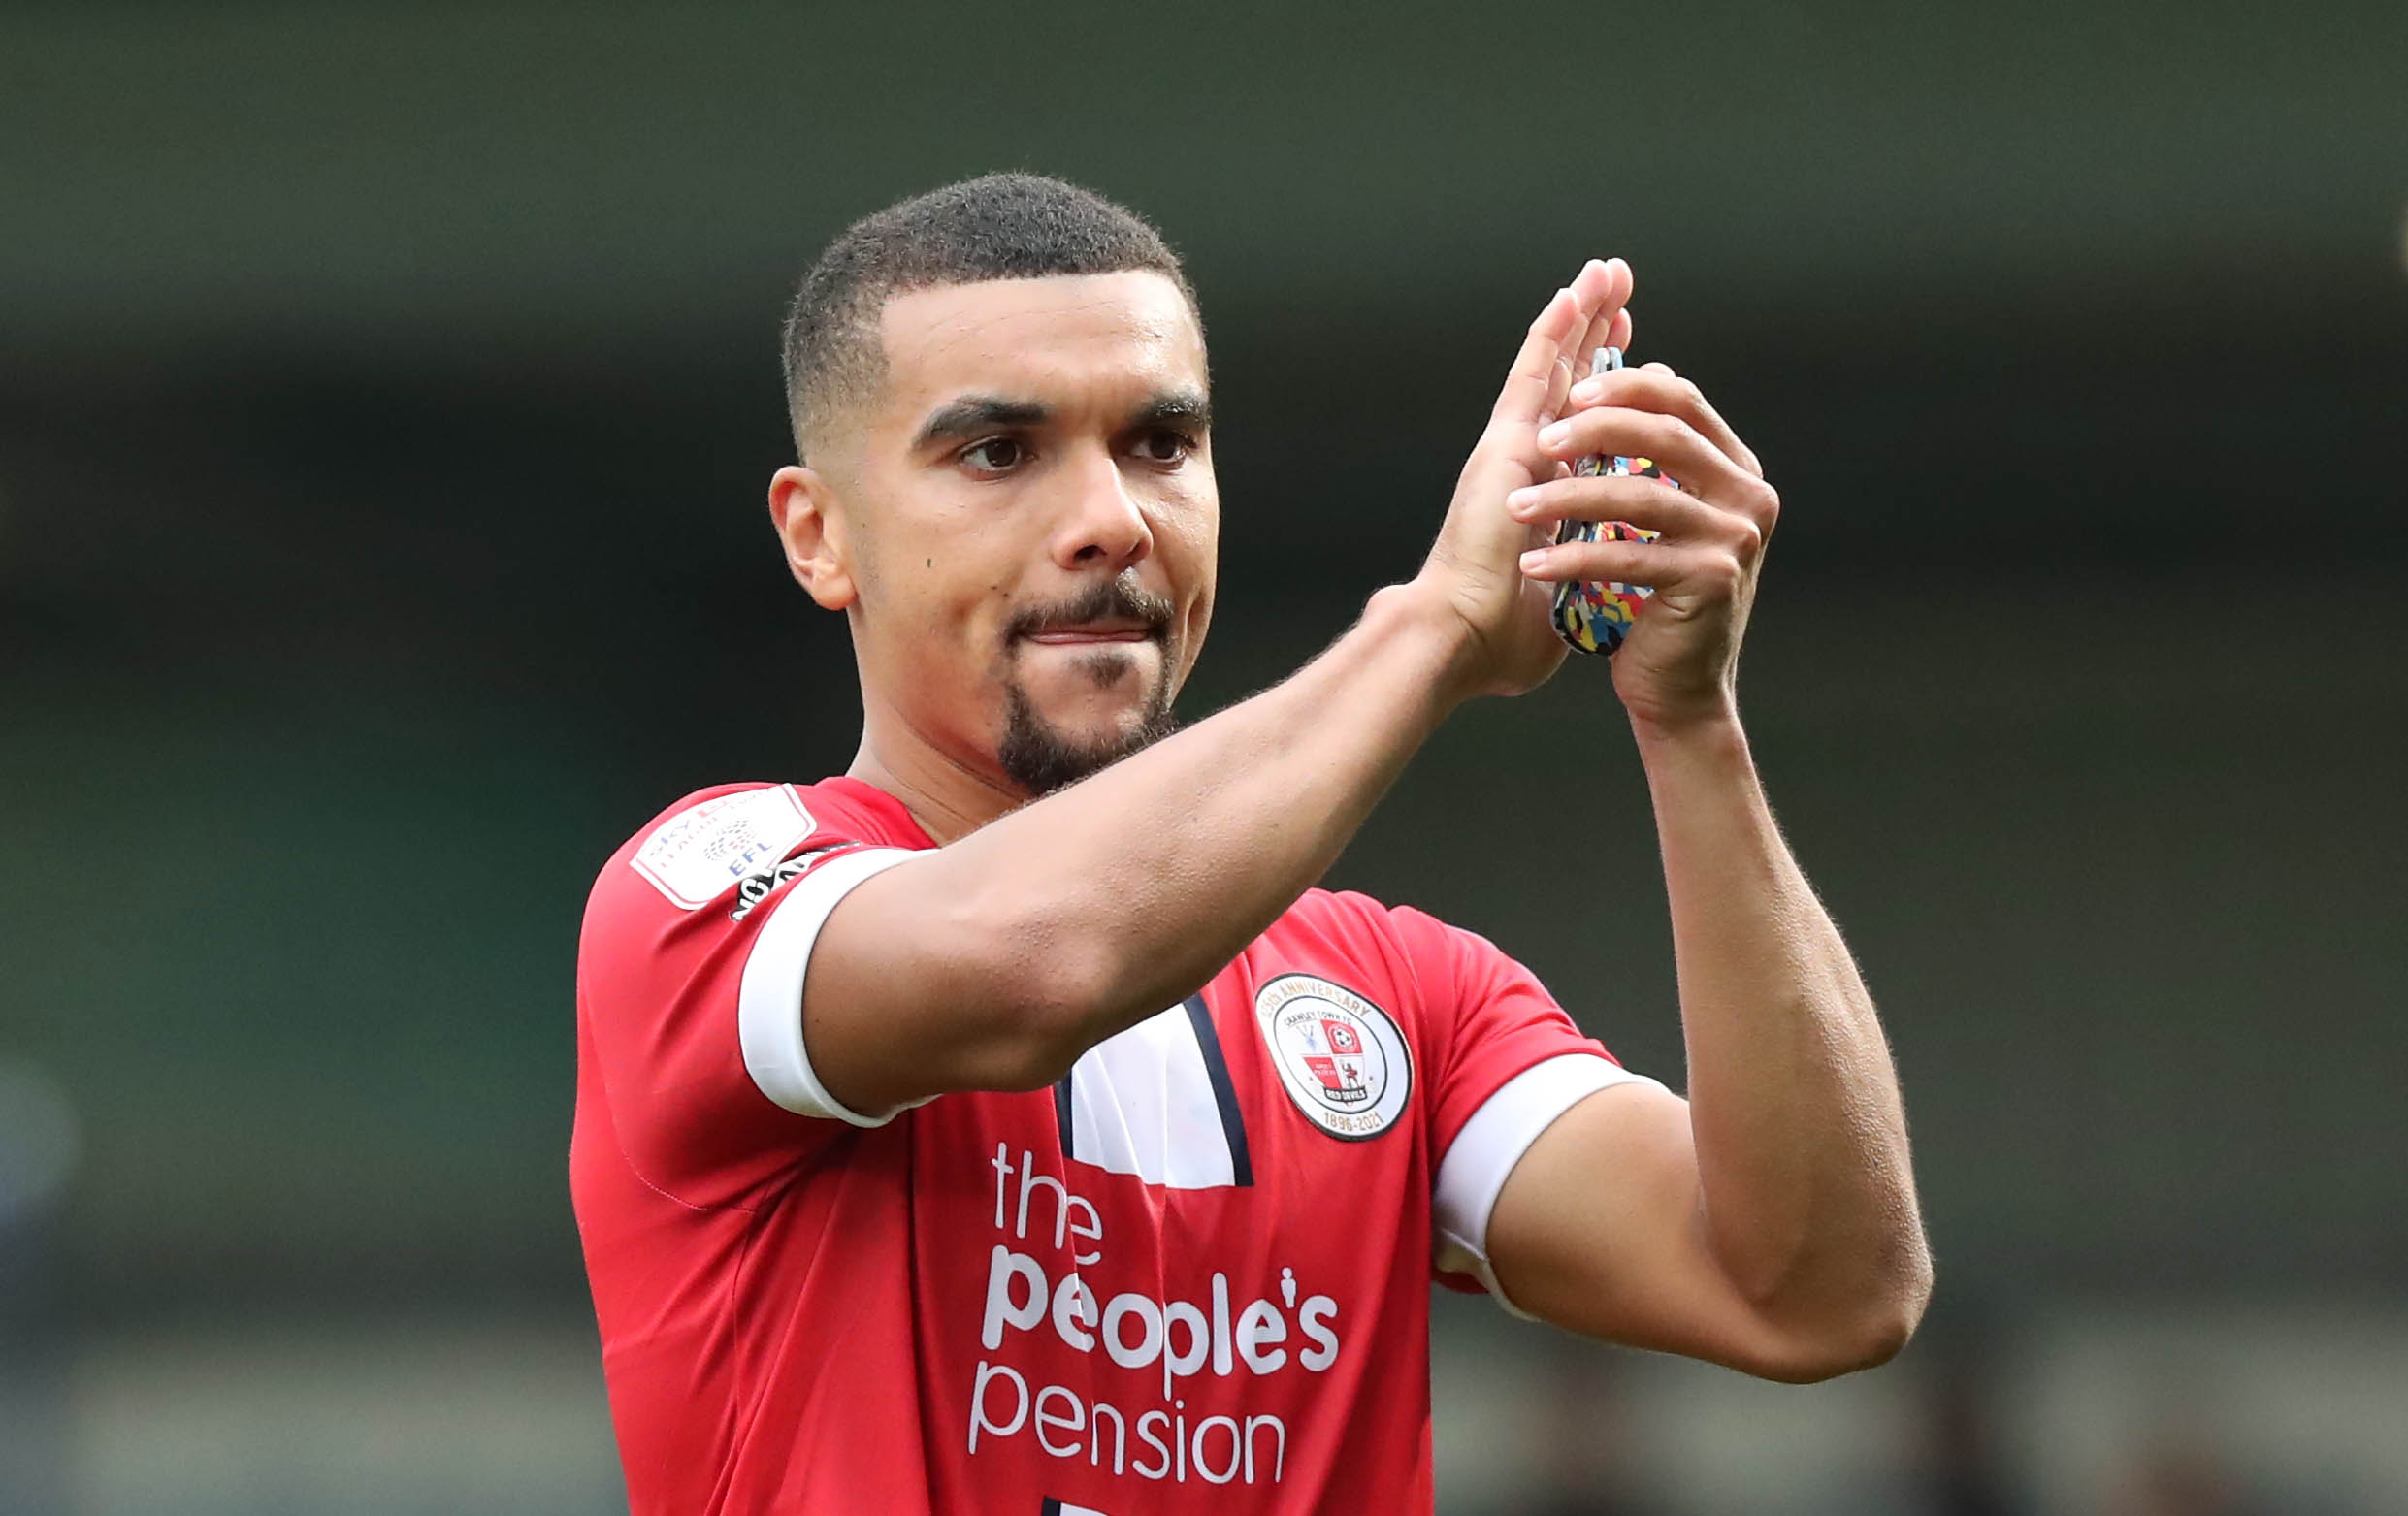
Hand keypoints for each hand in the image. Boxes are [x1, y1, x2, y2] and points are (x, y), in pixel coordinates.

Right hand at [1413, 258, 1632, 698]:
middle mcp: (1519, 463)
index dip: (1602, 387)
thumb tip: (1595, 615)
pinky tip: (1576, 292)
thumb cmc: (1496, 642)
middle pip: (1565, 383)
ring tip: (1607, 270)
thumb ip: (1576, 590)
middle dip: (1594, 335)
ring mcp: (1509, 449)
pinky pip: (1535, 375)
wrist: (1458, 640)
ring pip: (1552, 366)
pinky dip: (1555, 331)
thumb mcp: (1559, 604)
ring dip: (1581, 316)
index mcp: (1534, 496)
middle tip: (1618, 287)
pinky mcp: (1504, 445)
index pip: (1577, 427)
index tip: (1631, 353)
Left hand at [1505, 356, 1778, 731]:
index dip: (1625, 386)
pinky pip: (1629, 555)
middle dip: (1595, 429)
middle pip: (1666, 434)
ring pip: (1641, 495)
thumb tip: (1649, 368)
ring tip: (1517, 506)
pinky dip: (1574, 558)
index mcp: (1737, 468)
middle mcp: (1749, 495)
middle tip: (1538, 442)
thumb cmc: (1656, 596)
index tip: (1569, 391)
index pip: (1683, 400)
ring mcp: (1736, 538)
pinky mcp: (1711, 579)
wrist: (1677, 686)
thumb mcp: (1662, 513)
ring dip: (1569, 496)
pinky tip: (1533, 564)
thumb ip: (1659, 452)